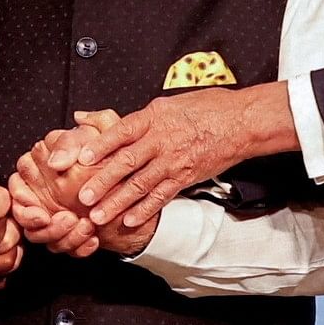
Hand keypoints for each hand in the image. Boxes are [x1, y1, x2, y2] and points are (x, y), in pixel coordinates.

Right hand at [11, 134, 101, 256]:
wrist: (133, 174)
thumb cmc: (108, 151)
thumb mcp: (93, 137)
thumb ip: (70, 143)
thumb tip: (56, 162)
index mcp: (37, 169)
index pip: (16, 189)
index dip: (25, 206)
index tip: (43, 215)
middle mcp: (39, 194)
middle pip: (25, 219)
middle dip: (45, 228)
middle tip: (68, 221)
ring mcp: (52, 215)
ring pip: (43, 237)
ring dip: (64, 238)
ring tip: (87, 227)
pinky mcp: (68, 232)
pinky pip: (65, 247)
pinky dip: (79, 247)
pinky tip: (94, 240)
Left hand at [43, 84, 295, 233]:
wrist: (241, 122)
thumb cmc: (204, 109)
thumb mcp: (166, 103)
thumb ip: (131, 117)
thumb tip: (87, 117)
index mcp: (154, 118)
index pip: (122, 132)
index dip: (101, 145)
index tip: (82, 158)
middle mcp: (162, 140)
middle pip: (127, 163)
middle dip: (103, 182)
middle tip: (82, 198)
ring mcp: (174, 161)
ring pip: (141, 185)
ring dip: (118, 202)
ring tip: (98, 217)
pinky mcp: (186, 177)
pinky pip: (162, 196)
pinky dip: (145, 210)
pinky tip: (129, 221)